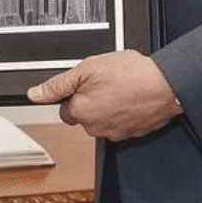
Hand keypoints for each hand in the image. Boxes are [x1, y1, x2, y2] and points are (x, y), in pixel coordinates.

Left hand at [26, 50, 180, 141]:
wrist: (167, 85)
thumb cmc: (131, 74)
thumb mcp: (88, 68)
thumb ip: (58, 84)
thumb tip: (35, 94)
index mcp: (81, 112)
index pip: (64, 108)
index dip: (74, 93)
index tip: (86, 84)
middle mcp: (96, 128)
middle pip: (83, 116)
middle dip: (91, 101)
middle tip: (106, 82)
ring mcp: (116, 133)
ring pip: (102, 120)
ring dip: (108, 107)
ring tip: (122, 88)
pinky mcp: (133, 134)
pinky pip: (121, 123)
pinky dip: (124, 113)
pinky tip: (132, 98)